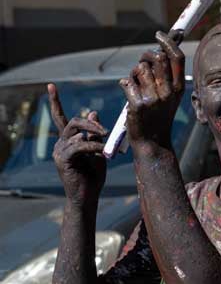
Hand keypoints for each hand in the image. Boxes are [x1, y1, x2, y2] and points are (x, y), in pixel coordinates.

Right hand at [48, 83, 107, 203]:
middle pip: (73, 121)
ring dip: (96, 135)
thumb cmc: (93, 176)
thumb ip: (95, 134)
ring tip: (107, 147)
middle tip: (107, 130)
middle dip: (91, 122)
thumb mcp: (97, 150)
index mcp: (68, 140)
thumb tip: (93, 112)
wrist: (87, 196)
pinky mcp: (62, 159)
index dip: (55, 102)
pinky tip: (102, 153)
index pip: (60, 117)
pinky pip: (79, 145)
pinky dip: (93, 146)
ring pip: (77, 132)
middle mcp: (60, 143)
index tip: (51, 86)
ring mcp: (59, 151)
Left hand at [122, 31, 184, 148]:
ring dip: (133, 73)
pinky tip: (129, 93)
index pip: (176, 58)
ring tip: (135, 84)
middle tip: (141, 61)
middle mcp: (168, 92)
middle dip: (145, 55)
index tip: (159, 34)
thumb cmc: (158, 116)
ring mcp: (154, 99)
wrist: (153, 142)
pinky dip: (125, 85)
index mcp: (179, 88)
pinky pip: (127, 82)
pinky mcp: (138, 105)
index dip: (168, 42)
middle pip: (157, 58)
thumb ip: (165, 77)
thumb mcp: (169, 98)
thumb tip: (156, 53)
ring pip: (139, 69)